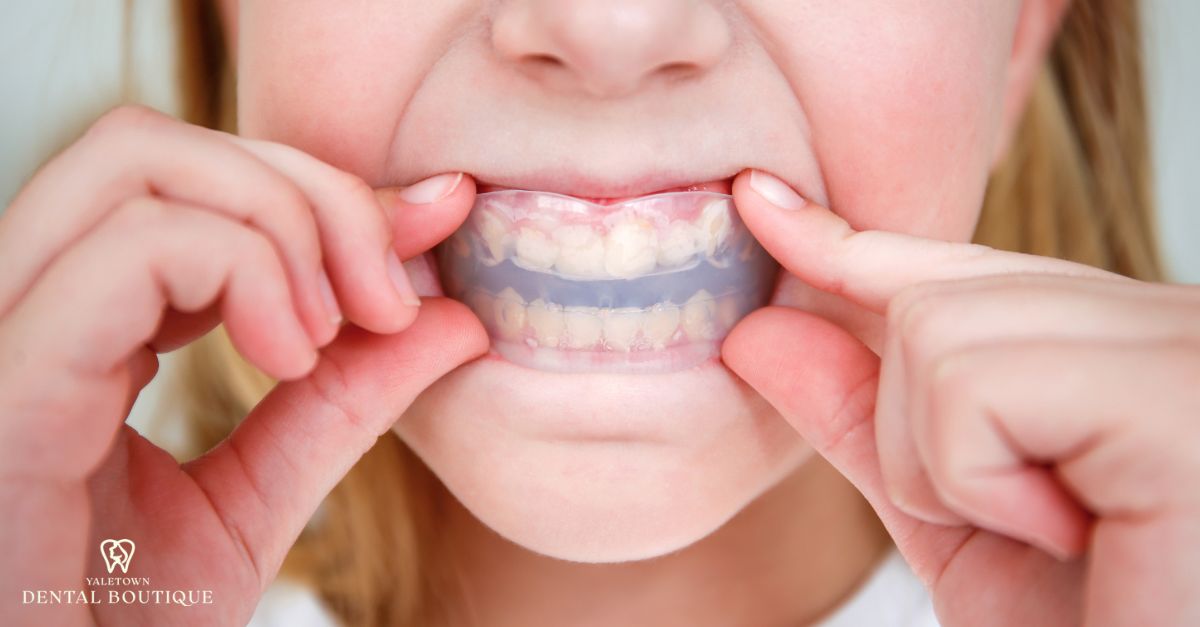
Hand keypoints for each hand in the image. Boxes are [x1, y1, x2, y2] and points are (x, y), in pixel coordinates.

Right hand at [0, 106, 487, 624]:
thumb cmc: (122, 624)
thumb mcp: (258, 493)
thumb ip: (345, 398)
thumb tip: (455, 316)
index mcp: (70, 326)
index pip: (181, 179)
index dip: (319, 185)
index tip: (431, 229)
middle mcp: (20, 308)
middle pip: (157, 144)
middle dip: (309, 192)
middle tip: (384, 298)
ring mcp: (1, 336)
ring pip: (136, 163)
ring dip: (281, 227)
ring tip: (320, 340)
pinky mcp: (5, 390)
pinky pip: (129, 253)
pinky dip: (242, 273)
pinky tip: (285, 357)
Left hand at [723, 170, 1199, 626]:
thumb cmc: (1086, 623)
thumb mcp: (953, 520)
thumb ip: (866, 420)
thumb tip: (759, 331)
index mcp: (1121, 344)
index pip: (957, 267)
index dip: (844, 242)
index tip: (757, 204)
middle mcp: (1167, 320)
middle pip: (933, 300)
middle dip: (918, 436)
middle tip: (1030, 528)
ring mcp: (1178, 343)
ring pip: (936, 334)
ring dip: (949, 472)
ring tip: (1063, 538)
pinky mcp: (1173, 390)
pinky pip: (973, 386)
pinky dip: (976, 482)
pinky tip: (1076, 535)